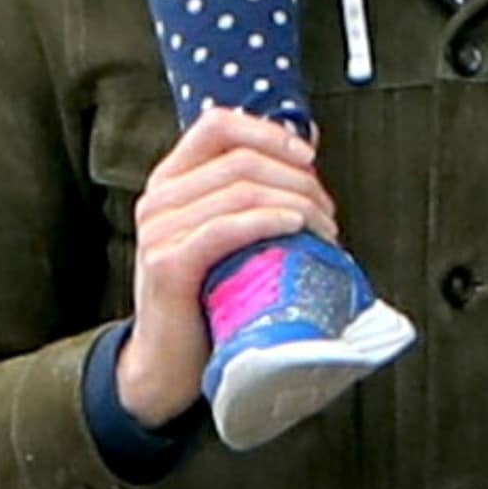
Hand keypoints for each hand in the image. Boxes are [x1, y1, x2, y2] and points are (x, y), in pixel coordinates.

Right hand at [115, 107, 338, 428]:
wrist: (166, 364)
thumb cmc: (205, 292)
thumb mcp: (228, 229)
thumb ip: (256, 185)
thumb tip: (308, 136)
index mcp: (171, 178)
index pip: (218, 124)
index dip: (268, 132)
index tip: (308, 156)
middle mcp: (159, 197)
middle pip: (240, 159)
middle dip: (296, 179)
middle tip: (328, 211)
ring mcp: (159, 230)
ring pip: (241, 191)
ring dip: (295, 203)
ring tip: (324, 229)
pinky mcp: (169, 264)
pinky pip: (226, 227)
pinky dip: (268, 221)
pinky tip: (296, 229)